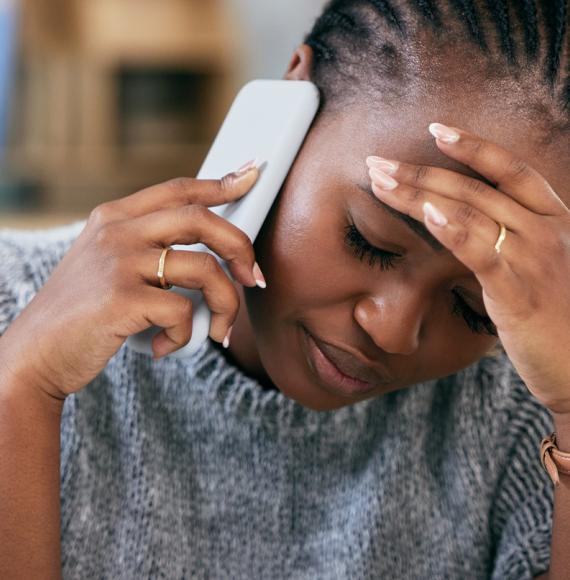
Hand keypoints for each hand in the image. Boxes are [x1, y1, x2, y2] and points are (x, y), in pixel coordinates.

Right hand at [0, 162, 262, 399]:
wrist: (36, 354)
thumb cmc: (83, 313)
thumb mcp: (109, 265)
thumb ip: (148, 249)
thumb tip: (209, 254)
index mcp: (115, 217)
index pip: (178, 189)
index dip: (220, 183)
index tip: (251, 175)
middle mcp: (117, 231)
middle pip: (201, 219)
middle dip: (240, 247)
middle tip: (254, 278)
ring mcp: (118, 262)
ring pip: (205, 269)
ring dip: (226, 305)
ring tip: (220, 331)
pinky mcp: (121, 298)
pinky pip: (183, 313)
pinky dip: (186, 336)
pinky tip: (165, 346)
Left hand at [366, 123, 569, 413]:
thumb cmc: (559, 320)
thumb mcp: (540, 269)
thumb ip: (509, 244)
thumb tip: (462, 229)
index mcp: (553, 220)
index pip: (510, 169)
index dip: (473, 145)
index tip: (436, 128)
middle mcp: (547, 229)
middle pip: (474, 187)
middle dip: (421, 171)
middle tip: (377, 162)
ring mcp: (535, 257)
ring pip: (469, 211)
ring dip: (418, 193)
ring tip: (380, 181)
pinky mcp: (520, 291)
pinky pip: (482, 252)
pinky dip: (453, 229)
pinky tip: (427, 212)